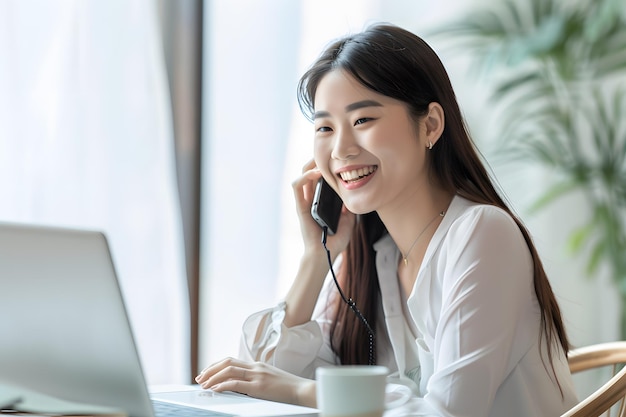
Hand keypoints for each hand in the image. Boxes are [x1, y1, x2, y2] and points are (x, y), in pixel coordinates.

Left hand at [195, 357, 315, 407]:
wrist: (302, 390)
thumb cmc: (287, 388)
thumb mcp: (269, 379)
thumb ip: (256, 378)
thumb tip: (241, 385)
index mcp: (257, 365)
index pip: (231, 360)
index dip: (216, 365)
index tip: (206, 372)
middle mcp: (255, 367)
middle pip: (227, 363)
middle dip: (210, 369)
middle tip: (199, 377)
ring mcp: (257, 375)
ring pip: (229, 371)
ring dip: (213, 377)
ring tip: (203, 384)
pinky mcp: (259, 387)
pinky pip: (236, 384)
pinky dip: (222, 385)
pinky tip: (215, 389)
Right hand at [292, 159, 354, 257]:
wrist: (325, 254)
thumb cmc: (335, 240)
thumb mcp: (348, 220)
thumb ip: (349, 206)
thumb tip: (353, 193)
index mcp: (321, 200)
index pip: (320, 177)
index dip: (326, 165)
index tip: (338, 158)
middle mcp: (311, 198)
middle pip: (309, 171)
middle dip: (317, 160)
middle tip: (329, 154)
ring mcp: (304, 202)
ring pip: (302, 175)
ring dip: (310, 164)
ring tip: (321, 160)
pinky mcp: (300, 206)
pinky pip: (297, 186)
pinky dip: (304, 176)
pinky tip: (316, 173)